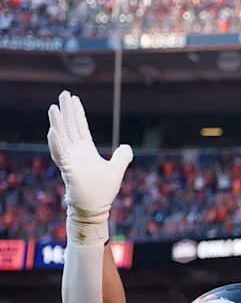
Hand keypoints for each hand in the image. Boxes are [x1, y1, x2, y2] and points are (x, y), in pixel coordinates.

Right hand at [47, 90, 132, 223]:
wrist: (95, 209)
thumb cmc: (103, 191)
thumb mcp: (116, 170)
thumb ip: (122, 157)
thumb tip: (127, 146)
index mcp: (86, 151)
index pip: (80, 127)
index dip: (78, 113)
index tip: (74, 99)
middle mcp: (76, 153)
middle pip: (70, 127)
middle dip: (67, 110)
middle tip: (63, 93)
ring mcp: (70, 160)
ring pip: (61, 137)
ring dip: (57, 122)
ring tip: (53, 107)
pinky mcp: (68, 170)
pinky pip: (59, 154)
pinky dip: (56, 143)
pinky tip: (52, 130)